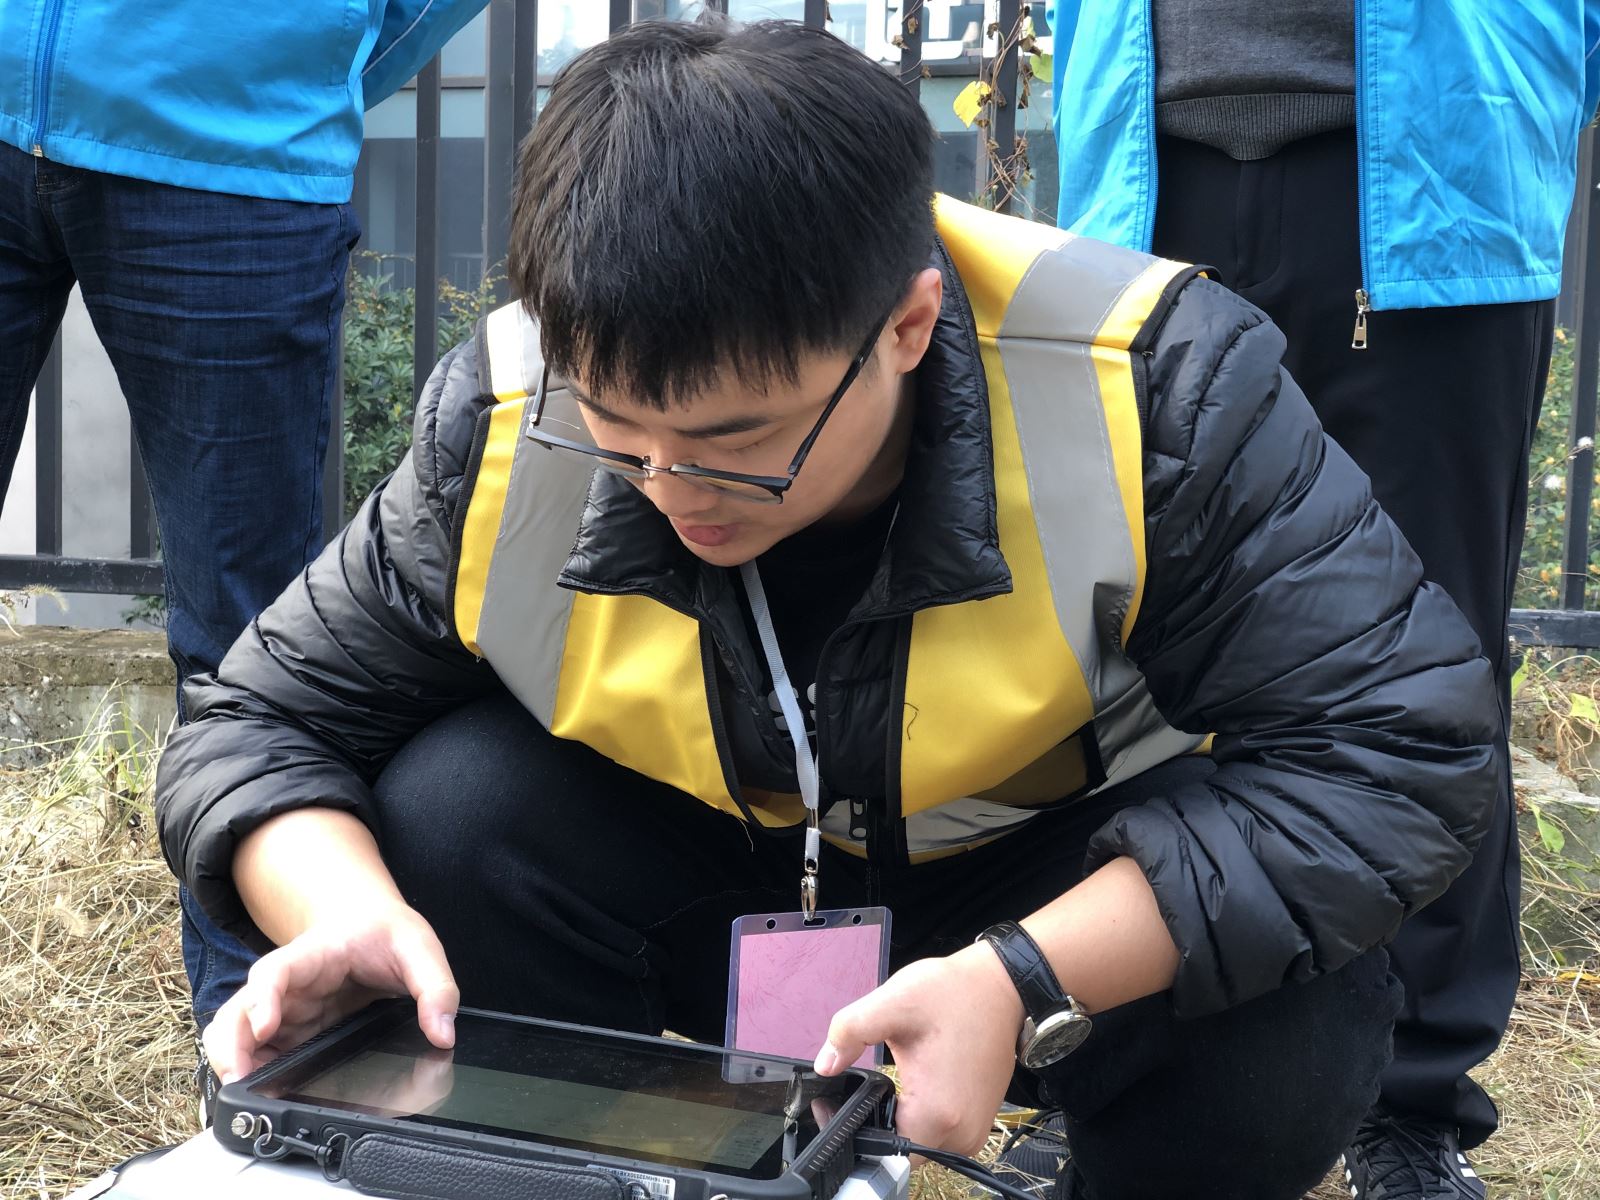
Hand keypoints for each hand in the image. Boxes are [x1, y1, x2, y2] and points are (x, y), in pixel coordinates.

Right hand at [203, 900, 458, 1083]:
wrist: (370, 925)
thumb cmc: (386, 934)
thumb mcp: (419, 948)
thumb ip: (435, 987)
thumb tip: (442, 1032)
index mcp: (312, 955)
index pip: (275, 972)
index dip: (263, 999)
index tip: (265, 1026)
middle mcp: (288, 986)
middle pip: (238, 1012)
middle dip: (231, 1047)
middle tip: (242, 1082)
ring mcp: (285, 1012)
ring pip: (238, 1037)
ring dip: (235, 1065)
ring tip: (247, 1098)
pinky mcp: (291, 1033)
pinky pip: (260, 1054)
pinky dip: (255, 1074)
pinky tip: (265, 1096)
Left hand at [814, 944, 1024, 1156]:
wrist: (1001, 987)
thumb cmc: (953, 993)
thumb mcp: (893, 1002)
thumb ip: (850, 1032)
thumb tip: (825, 1064)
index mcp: (937, 1112)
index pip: (883, 1152)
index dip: (857, 1130)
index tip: (846, 1101)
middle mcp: (961, 1132)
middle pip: (901, 1152)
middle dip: (879, 1123)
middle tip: (868, 1085)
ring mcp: (974, 1130)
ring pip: (921, 1144)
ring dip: (902, 1119)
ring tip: (896, 1080)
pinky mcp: (980, 1121)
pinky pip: (941, 1134)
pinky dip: (924, 1115)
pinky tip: (918, 1084)